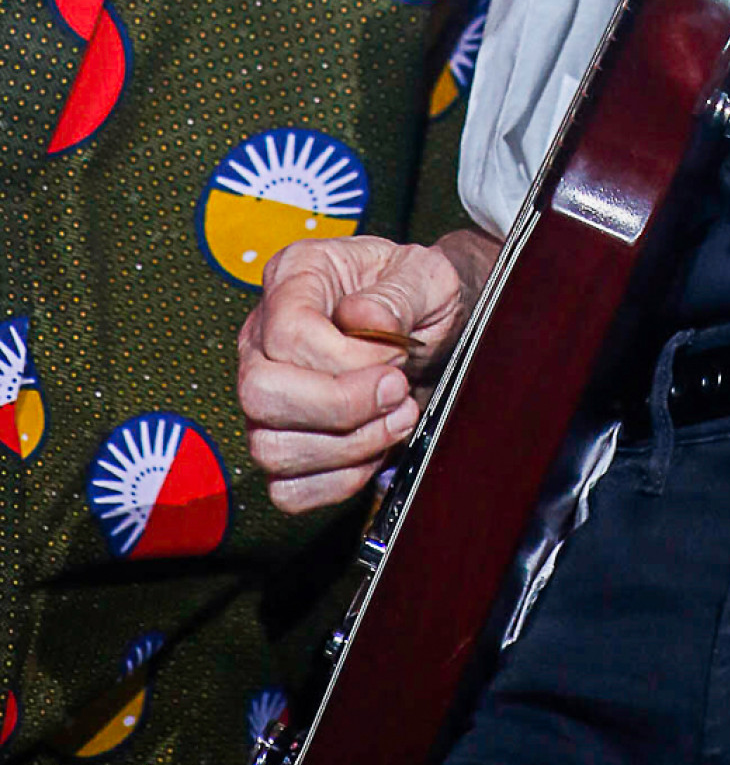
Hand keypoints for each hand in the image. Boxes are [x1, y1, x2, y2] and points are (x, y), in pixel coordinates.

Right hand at [238, 230, 493, 514]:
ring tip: (400, 415)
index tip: (396, 355)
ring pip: (271, 448)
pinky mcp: (282, 442)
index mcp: (294, 277)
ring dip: (350, 446)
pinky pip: (288, 489)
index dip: (346, 357)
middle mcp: (263, 338)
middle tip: (398, 390)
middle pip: (260, 393)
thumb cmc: (420, 293)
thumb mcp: (427, 274)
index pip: (287, 334)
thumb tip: (366, 322)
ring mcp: (266, 396)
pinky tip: (377, 446)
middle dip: (340, 407)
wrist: (433, 328)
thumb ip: (400, 294)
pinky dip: (341, 480)